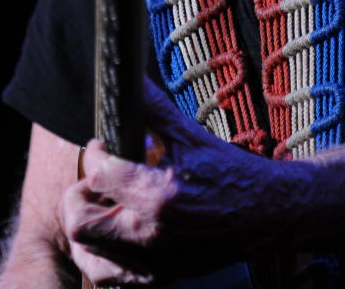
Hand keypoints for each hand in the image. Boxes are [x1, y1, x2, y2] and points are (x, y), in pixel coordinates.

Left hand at [59, 78, 309, 285]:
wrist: (266, 214)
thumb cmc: (230, 171)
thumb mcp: (190, 134)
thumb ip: (153, 107)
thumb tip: (131, 77)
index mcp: (158, 194)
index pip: (97, 174)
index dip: (94, 153)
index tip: (104, 145)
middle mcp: (150, 234)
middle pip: (78, 220)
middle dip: (78, 193)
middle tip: (96, 178)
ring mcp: (153, 262)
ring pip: (87, 253)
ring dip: (86, 226)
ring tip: (102, 205)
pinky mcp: (160, 278)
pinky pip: (109, 277)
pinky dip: (101, 256)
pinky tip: (113, 233)